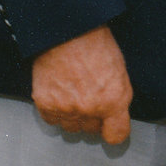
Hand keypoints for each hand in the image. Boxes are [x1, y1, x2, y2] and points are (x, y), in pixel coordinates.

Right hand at [32, 25, 133, 144]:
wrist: (67, 30)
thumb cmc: (96, 44)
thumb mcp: (120, 70)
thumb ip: (118, 98)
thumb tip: (114, 116)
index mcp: (114, 99)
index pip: (116, 136)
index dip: (114, 130)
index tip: (112, 127)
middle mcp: (91, 108)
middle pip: (92, 131)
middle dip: (93, 117)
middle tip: (90, 96)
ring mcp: (66, 108)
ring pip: (72, 127)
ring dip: (74, 115)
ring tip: (75, 92)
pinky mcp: (46, 105)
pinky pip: (53, 120)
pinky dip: (56, 111)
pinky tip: (61, 93)